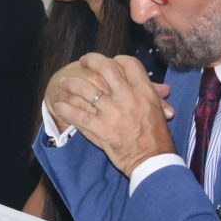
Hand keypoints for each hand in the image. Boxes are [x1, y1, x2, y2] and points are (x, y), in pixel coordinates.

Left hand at [50, 53, 175, 176]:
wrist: (153, 161)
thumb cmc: (157, 138)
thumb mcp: (159, 112)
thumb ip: (154, 96)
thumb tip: (162, 87)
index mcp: (144, 91)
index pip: (129, 64)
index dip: (117, 59)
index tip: (110, 61)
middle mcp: (127, 97)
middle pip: (105, 68)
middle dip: (91, 61)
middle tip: (83, 62)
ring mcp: (112, 112)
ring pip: (86, 89)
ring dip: (71, 84)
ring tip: (64, 82)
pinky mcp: (101, 128)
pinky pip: (77, 114)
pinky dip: (65, 109)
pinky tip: (58, 106)